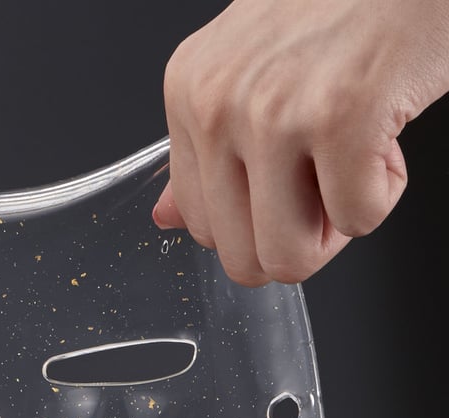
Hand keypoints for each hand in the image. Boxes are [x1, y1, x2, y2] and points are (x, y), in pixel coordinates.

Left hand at [155, 0, 448, 285]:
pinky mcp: (342, 115)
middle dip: (298, 237)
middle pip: (242, 258)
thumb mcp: (249, 73)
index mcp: (189, 93)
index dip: (260, 224)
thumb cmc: (344, 5)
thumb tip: (167, 220)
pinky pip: (358, 220)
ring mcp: (274, 111)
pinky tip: (384, 130)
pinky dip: (384, 192)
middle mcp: (218, 103)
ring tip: (353, 154)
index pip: (201, 229)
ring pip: (289, 257)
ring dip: (338, 221)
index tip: (291, 179)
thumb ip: (205, 155)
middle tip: (327, 176)